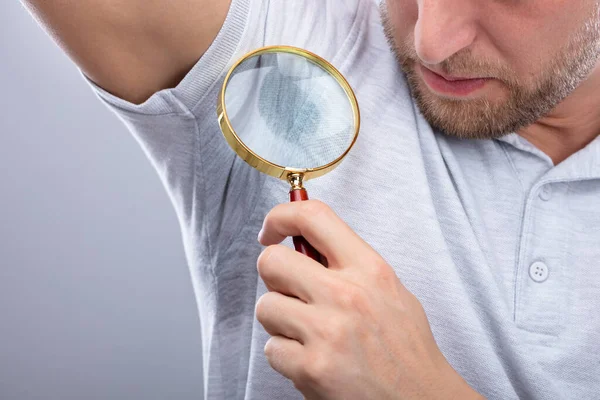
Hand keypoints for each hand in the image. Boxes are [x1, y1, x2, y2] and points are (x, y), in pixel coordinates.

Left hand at [256, 200, 482, 399]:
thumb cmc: (406, 348)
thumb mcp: (390, 290)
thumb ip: (350, 264)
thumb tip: (305, 244)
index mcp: (369, 269)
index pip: (313, 216)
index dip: (281, 216)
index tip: (271, 230)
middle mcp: (346, 295)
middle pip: (272, 261)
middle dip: (274, 276)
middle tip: (290, 290)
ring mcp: (327, 332)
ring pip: (265, 306)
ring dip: (280, 321)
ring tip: (308, 333)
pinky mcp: (312, 368)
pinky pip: (271, 349)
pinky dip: (285, 356)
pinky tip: (312, 359)